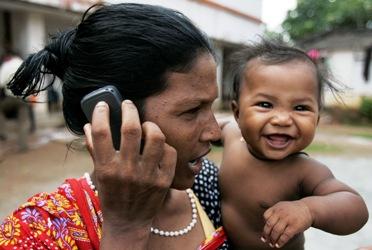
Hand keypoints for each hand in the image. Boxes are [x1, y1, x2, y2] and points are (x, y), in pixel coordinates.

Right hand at [84, 100, 176, 242]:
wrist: (129, 222)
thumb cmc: (111, 194)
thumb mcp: (99, 174)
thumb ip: (94, 149)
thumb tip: (89, 124)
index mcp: (107, 168)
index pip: (101, 132)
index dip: (101, 113)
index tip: (103, 105)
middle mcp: (127, 170)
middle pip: (131, 129)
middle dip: (129, 109)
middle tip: (128, 105)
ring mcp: (148, 175)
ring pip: (156, 137)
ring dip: (150, 126)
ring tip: (146, 126)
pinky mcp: (164, 180)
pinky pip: (170, 152)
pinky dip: (164, 145)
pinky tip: (158, 146)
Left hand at [261, 200, 312, 247]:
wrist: (308, 209)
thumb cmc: (293, 210)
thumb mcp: (282, 206)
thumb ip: (274, 212)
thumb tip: (264, 222)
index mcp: (276, 207)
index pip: (265, 216)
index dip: (264, 225)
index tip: (264, 231)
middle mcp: (281, 212)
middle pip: (269, 224)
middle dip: (266, 234)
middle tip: (264, 240)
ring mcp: (288, 219)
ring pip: (276, 231)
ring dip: (272, 239)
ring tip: (272, 244)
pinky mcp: (294, 226)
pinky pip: (285, 236)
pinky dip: (280, 242)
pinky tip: (278, 245)